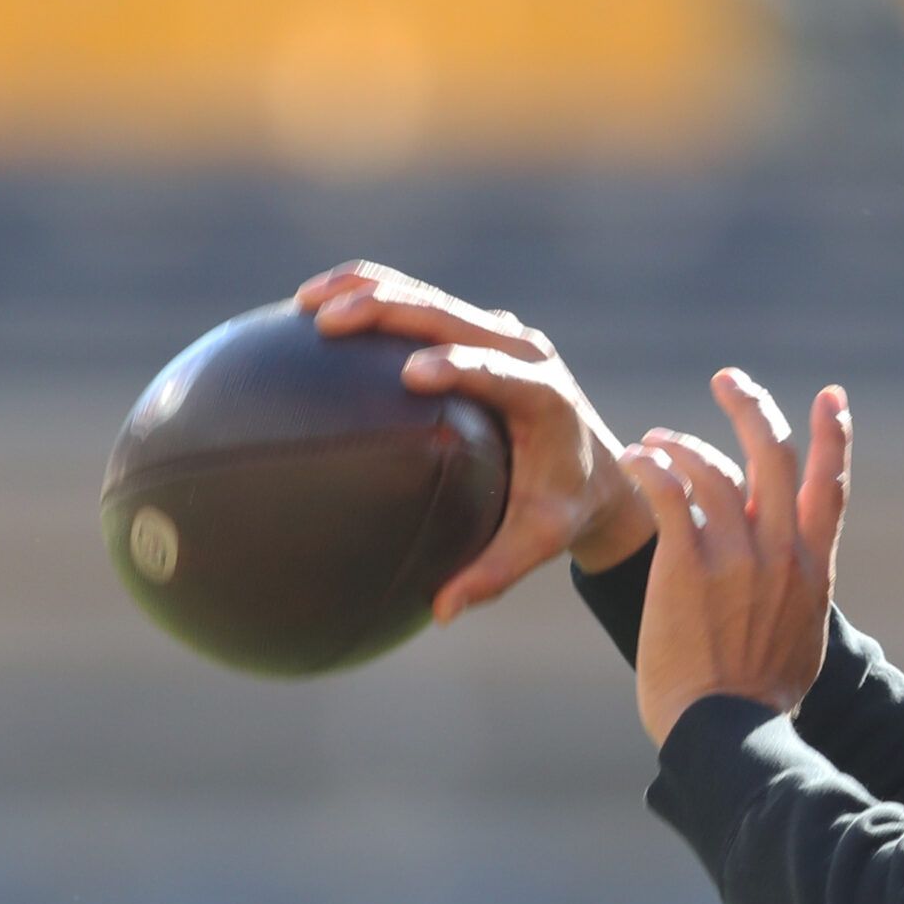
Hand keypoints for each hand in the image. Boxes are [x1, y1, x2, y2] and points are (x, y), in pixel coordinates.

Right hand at [293, 259, 654, 624]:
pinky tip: (313, 310)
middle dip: (388, 311)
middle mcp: (524, 352)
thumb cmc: (566, 508)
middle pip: (450, 315)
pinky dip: (372, 298)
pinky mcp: (479, 330)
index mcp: (544, 397)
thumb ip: (496, 572)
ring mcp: (501, 334)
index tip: (411, 373)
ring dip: (367, 291)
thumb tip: (442, 612)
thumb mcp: (540, 541)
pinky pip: (422, 304)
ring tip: (304, 303)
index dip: (458, 365)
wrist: (599, 470)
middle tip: (327, 322)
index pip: (497, 372)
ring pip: (428, 297)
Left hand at [626, 368, 851, 748]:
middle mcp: (781, 553)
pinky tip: (638, 461)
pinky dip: (653, 467)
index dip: (834, 435)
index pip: (831, 486)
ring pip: (713, 467)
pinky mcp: (687, 565)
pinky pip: (669, 492)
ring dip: (682, 443)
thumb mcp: (801, 643)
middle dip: (752, 407)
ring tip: (656, 441)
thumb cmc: (758, 703)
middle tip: (728, 380)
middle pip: (773, 455)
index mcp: (812, 570)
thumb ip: (797, 598)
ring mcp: (736, 556)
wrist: (728, 732)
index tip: (831, 396)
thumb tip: (793, 587)